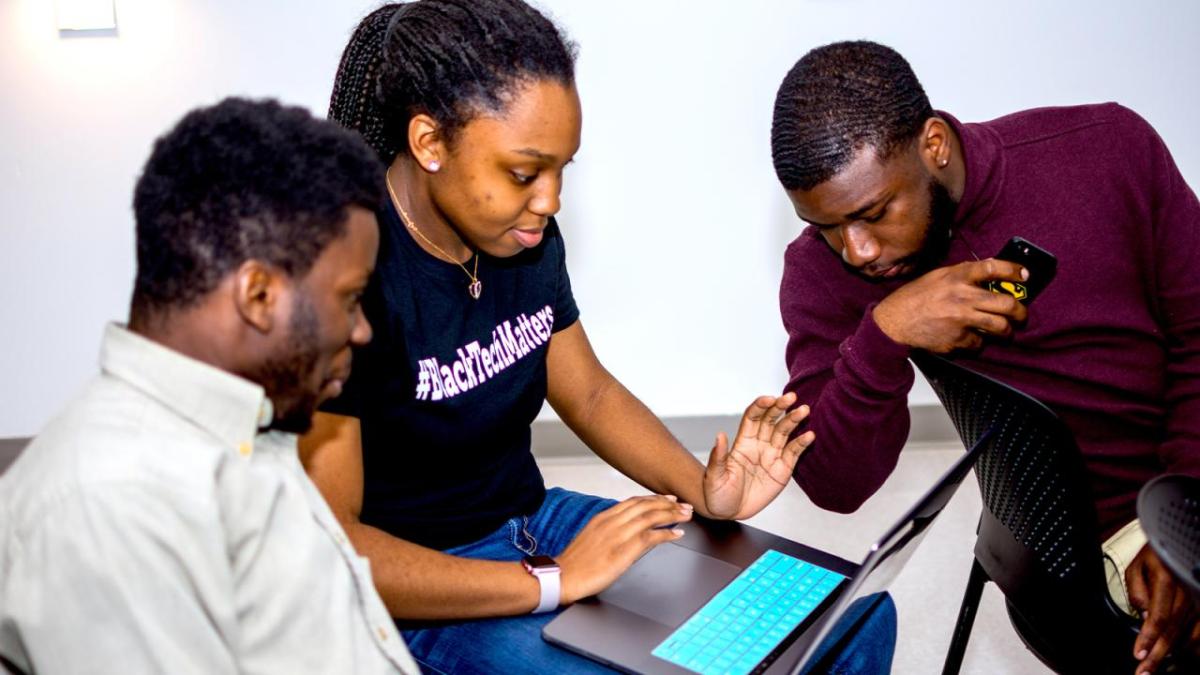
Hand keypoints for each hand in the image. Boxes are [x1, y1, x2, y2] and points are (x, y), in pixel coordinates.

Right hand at [556, 495, 692, 603]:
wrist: (563, 577)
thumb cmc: (575, 563)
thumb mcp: (591, 537)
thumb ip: (608, 530)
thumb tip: (625, 531)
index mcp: (603, 517)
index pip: (633, 501)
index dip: (653, 499)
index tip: (666, 498)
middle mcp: (612, 521)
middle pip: (645, 505)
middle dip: (667, 503)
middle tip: (683, 504)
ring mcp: (618, 535)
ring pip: (651, 517)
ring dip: (672, 514)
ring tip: (686, 515)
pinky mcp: (625, 550)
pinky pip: (651, 537)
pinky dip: (667, 534)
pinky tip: (677, 534)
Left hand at [702, 393, 814, 519]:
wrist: (728, 512)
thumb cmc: (717, 493)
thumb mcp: (714, 476)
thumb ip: (719, 457)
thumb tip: (719, 436)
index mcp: (742, 443)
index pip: (752, 418)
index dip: (760, 406)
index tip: (769, 398)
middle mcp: (758, 445)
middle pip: (770, 420)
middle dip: (780, 407)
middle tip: (791, 397)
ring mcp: (771, 456)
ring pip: (784, 432)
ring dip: (793, 420)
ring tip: (804, 410)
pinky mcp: (782, 469)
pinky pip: (793, 452)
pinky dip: (801, 443)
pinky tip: (809, 435)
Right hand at [873, 259, 1028, 352]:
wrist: (894, 322)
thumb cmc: (915, 298)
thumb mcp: (937, 277)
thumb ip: (962, 274)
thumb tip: (989, 273)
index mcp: (957, 277)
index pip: (993, 268)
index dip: (1013, 270)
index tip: (1024, 275)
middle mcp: (962, 296)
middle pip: (1006, 304)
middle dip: (1020, 312)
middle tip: (1021, 315)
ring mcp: (961, 320)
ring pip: (1000, 327)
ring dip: (1006, 331)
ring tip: (1005, 331)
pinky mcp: (957, 339)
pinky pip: (980, 343)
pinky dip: (979, 342)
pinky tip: (971, 338)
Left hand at [1127, 543, 1199, 673]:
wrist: (1182, 539)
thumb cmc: (1159, 553)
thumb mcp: (1138, 565)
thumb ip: (1138, 590)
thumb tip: (1144, 616)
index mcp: (1168, 580)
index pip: (1159, 617)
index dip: (1149, 638)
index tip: (1138, 654)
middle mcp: (1188, 592)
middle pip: (1173, 631)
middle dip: (1158, 654)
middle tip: (1144, 671)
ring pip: (1190, 635)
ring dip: (1175, 653)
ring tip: (1157, 665)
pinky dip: (1193, 645)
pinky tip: (1182, 655)